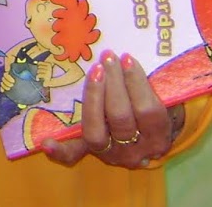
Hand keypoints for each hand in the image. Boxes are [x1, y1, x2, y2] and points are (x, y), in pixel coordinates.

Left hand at [41, 51, 180, 168]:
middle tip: (108, 57)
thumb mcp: (165, 102)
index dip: (137, 84)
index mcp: (158, 139)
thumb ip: (154, 89)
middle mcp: (133, 152)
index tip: (127, 58)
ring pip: (96, 130)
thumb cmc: (155, 111)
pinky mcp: (88, 153)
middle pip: (120, 118)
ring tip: (95, 69)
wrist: (149, 140)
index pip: (149, 112)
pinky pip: (73, 154)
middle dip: (113, 83)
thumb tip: (135, 61)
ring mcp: (109, 155)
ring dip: (93, 96)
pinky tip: (46, 142)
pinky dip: (60, 151)